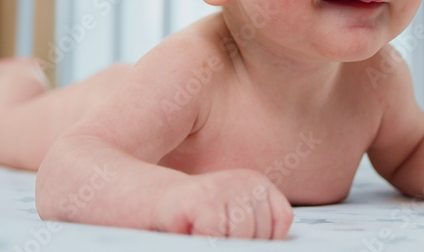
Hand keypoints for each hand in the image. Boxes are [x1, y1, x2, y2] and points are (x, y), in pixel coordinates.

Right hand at [153, 169, 292, 238]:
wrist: (144, 199)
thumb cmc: (187, 219)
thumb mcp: (230, 222)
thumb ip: (253, 231)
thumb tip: (271, 245)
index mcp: (258, 185)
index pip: (279, 224)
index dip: (257, 240)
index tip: (230, 236)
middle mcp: (247, 180)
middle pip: (260, 235)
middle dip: (233, 242)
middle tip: (209, 233)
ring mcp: (227, 187)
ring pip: (241, 239)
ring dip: (217, 242)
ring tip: (199, 232)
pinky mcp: (205, 199)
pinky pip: (216, 239)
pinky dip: (202, 241)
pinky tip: (188, 230)